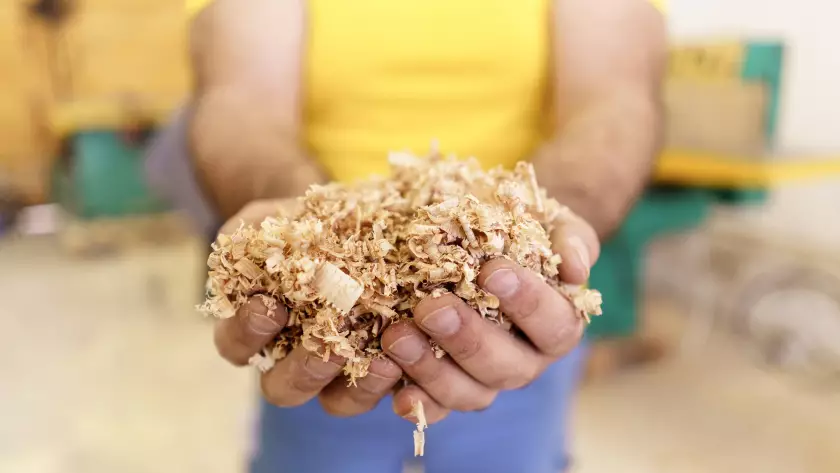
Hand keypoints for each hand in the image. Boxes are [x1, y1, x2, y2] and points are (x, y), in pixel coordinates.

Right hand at [213, 199, 403, 415]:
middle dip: (304, 370)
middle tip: (327, 345)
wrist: (355, 222)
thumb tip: (258, 242)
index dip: (248, 332)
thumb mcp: (271, 220)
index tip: (268, 306)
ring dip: (356, 387)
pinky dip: (397, 382)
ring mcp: (337, 372)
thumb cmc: (300, 224)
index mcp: (254, 329)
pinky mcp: (379, 368)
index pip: (237, 344)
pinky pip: (385, 391)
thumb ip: (255, 234)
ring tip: (380, 359)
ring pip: (336, 401)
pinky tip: (407, 359)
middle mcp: (291, 361)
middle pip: (285, 388)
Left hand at [382, 210, 599, 424]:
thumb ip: (572, 241)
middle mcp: (526, 361)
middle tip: (433, 308)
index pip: (554, 324)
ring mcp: (485, 381)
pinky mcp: (447, 390)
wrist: (486, 236)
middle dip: (468, 339)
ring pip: (468, 393)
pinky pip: (435, 407)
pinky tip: (394, 388)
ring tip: (397, 336)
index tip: (491, 271)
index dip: (527, 302)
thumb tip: (576, 271)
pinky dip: (415, 402)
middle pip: (507, 368)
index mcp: (558, 325)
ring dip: (431, 369)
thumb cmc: (524, 229)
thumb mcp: (553, 223)